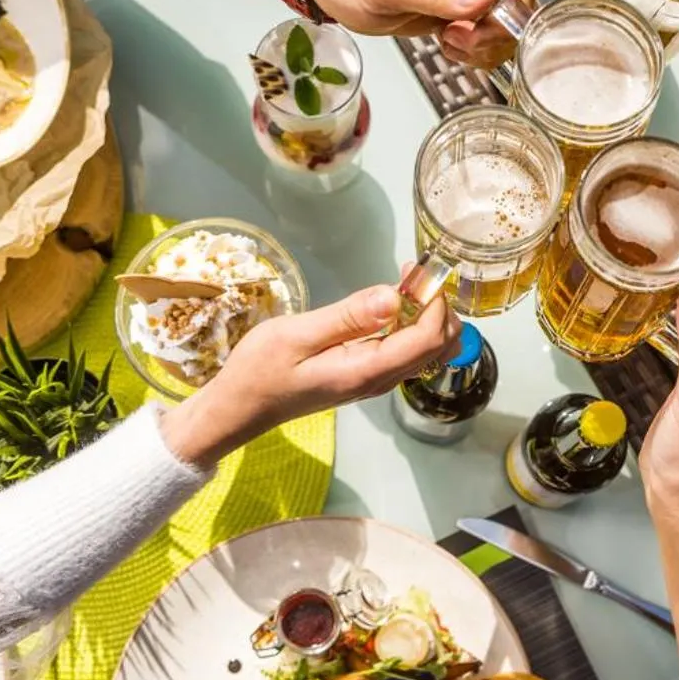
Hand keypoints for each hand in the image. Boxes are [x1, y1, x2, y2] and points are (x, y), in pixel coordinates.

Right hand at [168, 284, 460, 465]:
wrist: (240, 407)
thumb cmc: (259, 370)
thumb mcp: (297, 335)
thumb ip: (348, 317)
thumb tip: (394, 298)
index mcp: (367, 371)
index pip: (428, 339)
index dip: (434, 303)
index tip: (416, 272)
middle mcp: (380, 380)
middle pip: (438, 346)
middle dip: (437, 308)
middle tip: (410, 275)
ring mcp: (375, 380)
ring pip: (426, 349)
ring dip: (426, 315)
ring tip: (400, 284)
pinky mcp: (366, 375)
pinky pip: (405, 351)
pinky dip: (409, 325)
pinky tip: (386, 305)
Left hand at [306, 0, 538, 65]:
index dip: (512, 13)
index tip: (477, 33)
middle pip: (517, 9)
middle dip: (494, 36)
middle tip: (455, 41)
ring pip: (504, 28)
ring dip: (483, 48)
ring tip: (446, 43)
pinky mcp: (458, 12)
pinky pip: (484, 37)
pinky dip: (472, 51)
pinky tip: (445, 45)